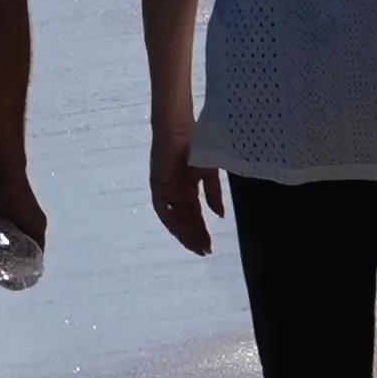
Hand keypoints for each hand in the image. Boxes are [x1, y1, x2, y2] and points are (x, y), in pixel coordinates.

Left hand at [147, 124, 222, 255]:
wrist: (181, 125)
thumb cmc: (196, 143)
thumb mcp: (209, 173)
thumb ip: (213, 194)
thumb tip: (219, 215)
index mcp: (187, 187)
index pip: (193, 214)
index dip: (200, 230)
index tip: (209, 246)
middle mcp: (174, 191)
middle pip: (183, 219)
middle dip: (193, 236)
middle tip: (204, 251)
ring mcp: (165, 187)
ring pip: (173, 216)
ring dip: (183, 232)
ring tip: (195, 245)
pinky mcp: (157, 182)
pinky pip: (162, 206)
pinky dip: (170, 218)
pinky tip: (180, 230)